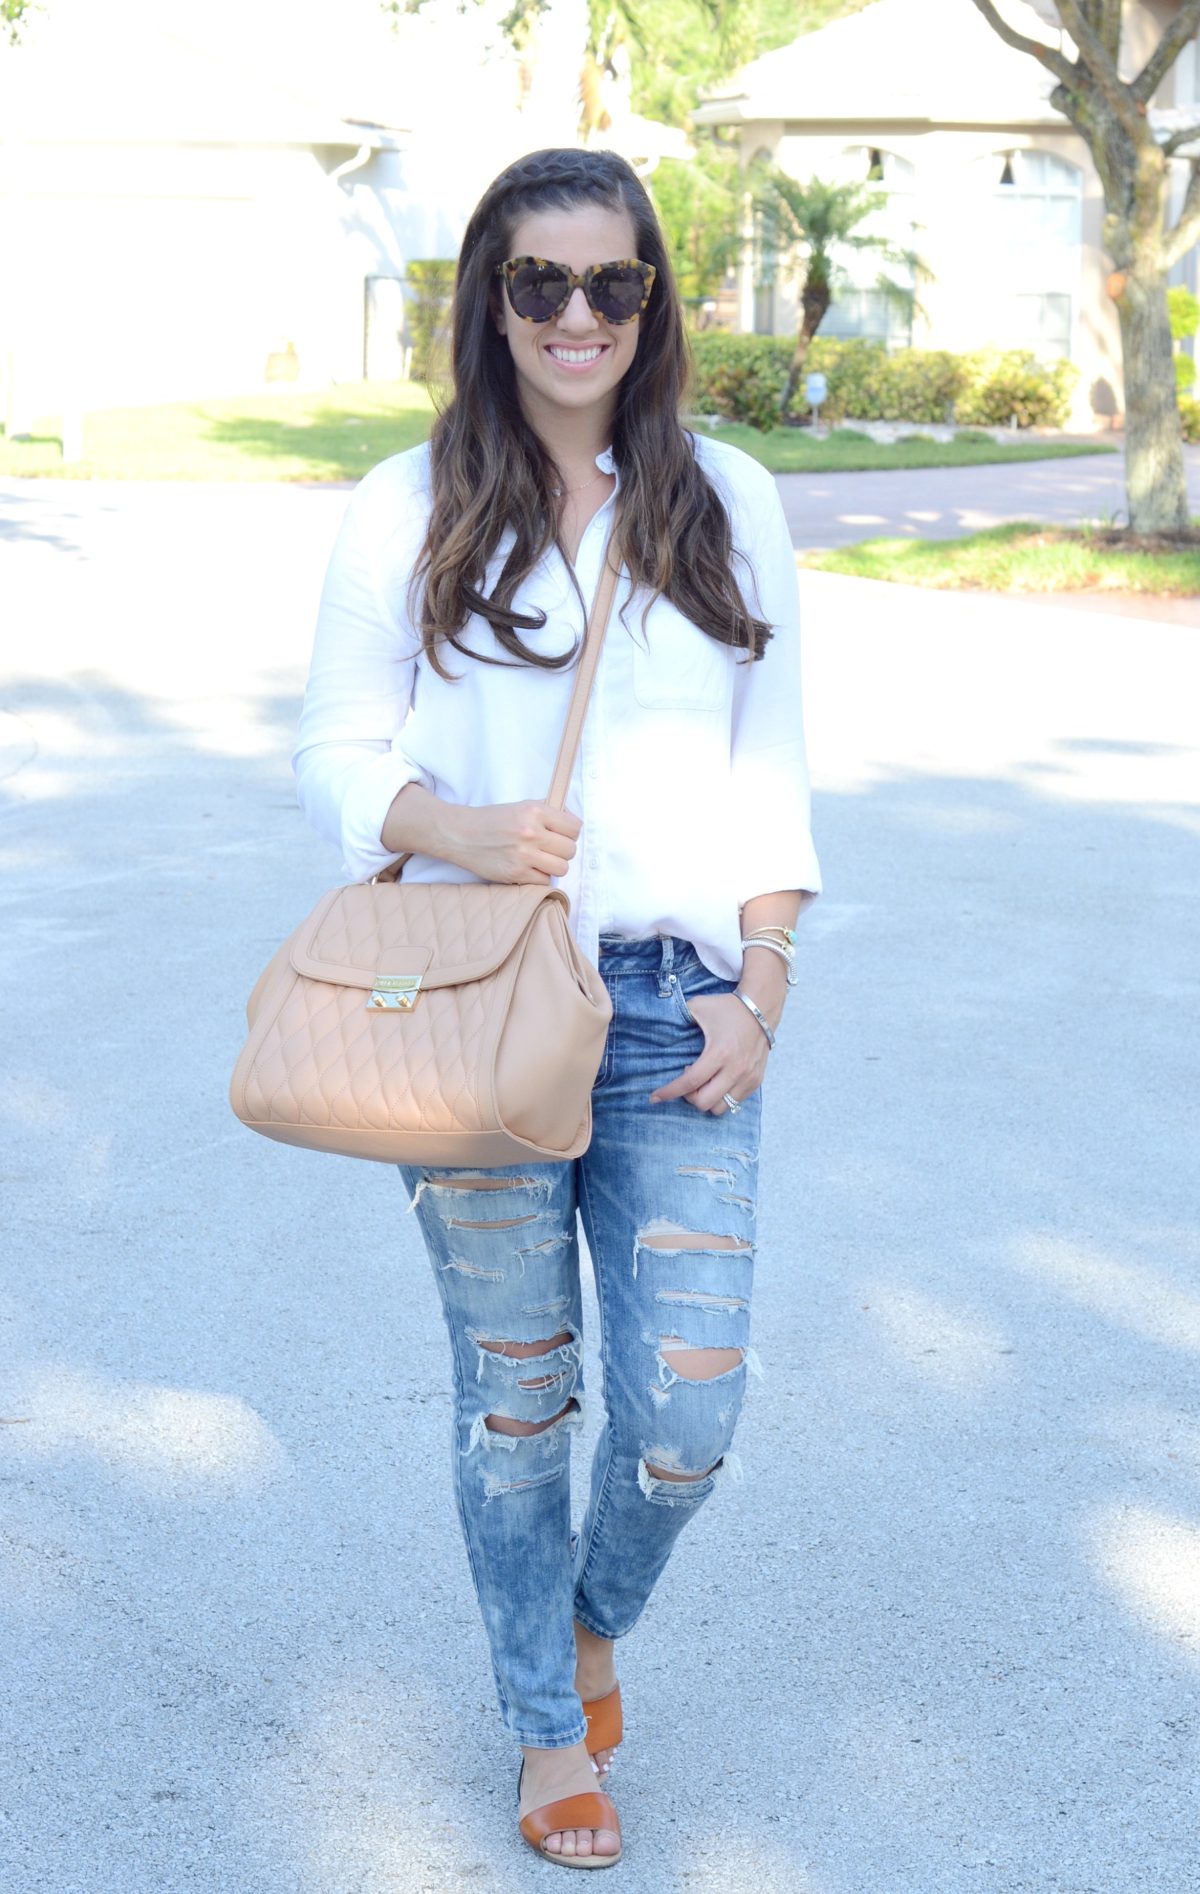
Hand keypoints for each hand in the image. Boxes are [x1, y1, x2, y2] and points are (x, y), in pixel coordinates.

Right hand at [450, 800, 581, 884]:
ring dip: (554, 866)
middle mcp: (531, 833)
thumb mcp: (521, 806)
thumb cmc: (492, 820)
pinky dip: (539, 877)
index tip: (562, 834)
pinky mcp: (516, 874)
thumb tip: (573, 821)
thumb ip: (548, 812)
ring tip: (541, 860)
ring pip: (562, 868)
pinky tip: (528, 868)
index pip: (574, 828)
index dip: (570, 832)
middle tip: (549, 848)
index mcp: (535, 811)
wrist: (460, 834)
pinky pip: (544, 881)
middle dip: (562, 850)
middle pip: (570, 850)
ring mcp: (524, 855)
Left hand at [648, 992, 769, 1114]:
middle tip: (686, 1082)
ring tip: (703, 1083)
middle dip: (688, 1096)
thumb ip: (678, 1016)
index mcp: (719, 1052)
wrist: (761, 1008)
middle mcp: (735, 1069)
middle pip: (704, 1102)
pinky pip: (735, 1102)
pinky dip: (721, 1097)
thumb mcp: (698, 1006)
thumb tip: (660, 1025)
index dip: (670, 1092)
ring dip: (706, 1099)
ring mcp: (748, 1077)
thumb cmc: (727, 1008)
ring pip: (720, 1108)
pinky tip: (716, 1081)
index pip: (691, 1081)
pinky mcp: (756, 1080)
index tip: (655, 1097)